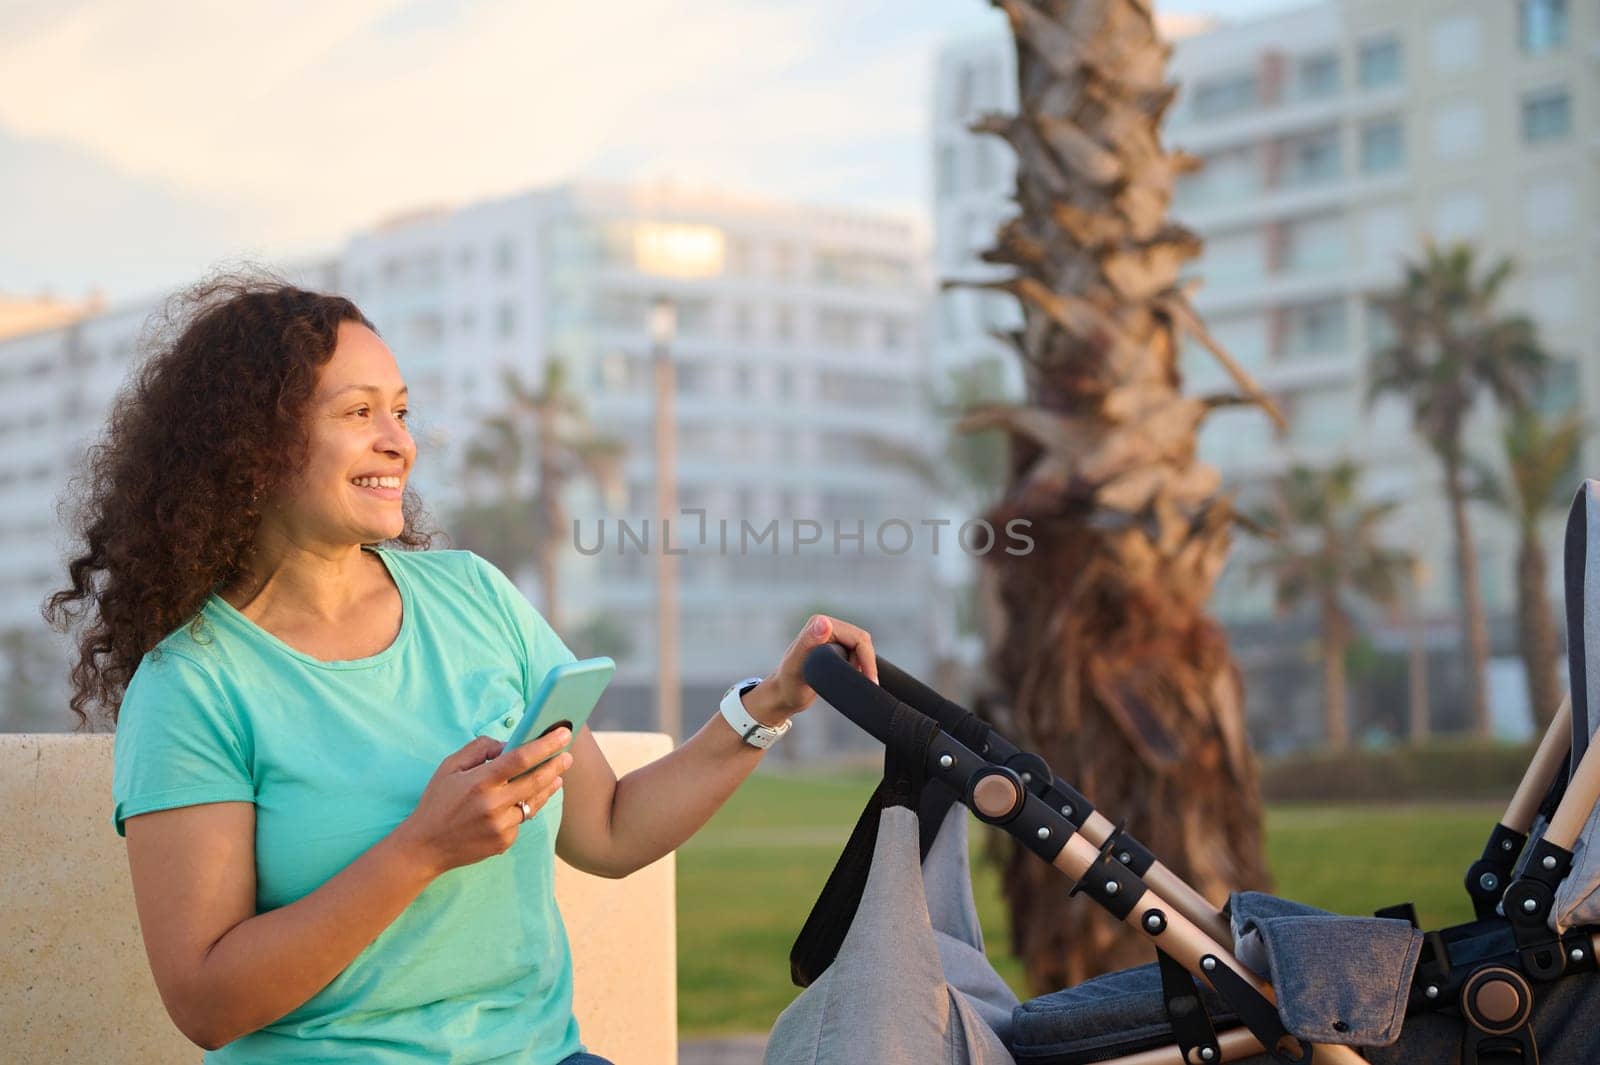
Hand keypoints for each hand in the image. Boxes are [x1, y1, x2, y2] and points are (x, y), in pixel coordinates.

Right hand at [391, 729, 573, 877]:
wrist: (425, 847)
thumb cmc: (437, 802)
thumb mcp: (449, 767)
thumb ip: (479, 749)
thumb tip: (508, 743)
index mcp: (480, 782)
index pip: (520, 758)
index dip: (545, 745)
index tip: (562, 734)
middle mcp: (493, 804)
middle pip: (536, 781)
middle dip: (556, 765)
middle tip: (568, 756)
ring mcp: (500, 826)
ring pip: (533, 802)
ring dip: (548, 787)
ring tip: (558, 776)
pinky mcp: (504, 842)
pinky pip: (521, 820)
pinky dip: (524, 808)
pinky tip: (525, 801)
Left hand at [745, 614, 878, 725]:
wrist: (782, 697)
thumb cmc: (787, 684)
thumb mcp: (796, 664)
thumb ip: (808, 642)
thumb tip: (825, 622)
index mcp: (819, 623)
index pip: (858, 638)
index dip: (868, 660)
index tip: (870, 682)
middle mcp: (826, 626)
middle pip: (862, 643)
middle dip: (868, 664)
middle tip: (868, 686)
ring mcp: (830, 637)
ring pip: (862, 650)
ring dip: (865, 667)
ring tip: (859, 684)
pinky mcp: (834, 649)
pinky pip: (857, 655)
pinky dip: (860, 668)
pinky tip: (857, 681)